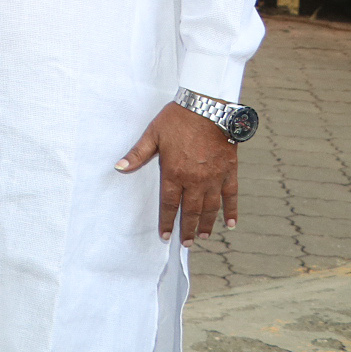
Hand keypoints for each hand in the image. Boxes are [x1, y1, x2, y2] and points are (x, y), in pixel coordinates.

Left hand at [116, 101, 238, 245]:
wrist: (208, 108)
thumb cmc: (177, 120)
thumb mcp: (153, 135)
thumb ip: (137, 154)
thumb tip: (119, 167)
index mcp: (174, 173)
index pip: (170, 204)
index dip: (167, 221)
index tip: (166, 236)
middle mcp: (195, 180)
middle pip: (191, 211)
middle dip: (188, 229)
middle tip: (186, 244)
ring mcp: (214, 178)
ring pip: (211, 207)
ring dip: (207, 224)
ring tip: (204, 236)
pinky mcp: (229, 172)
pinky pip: (231, 196)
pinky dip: (232, 211)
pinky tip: (231, 224)